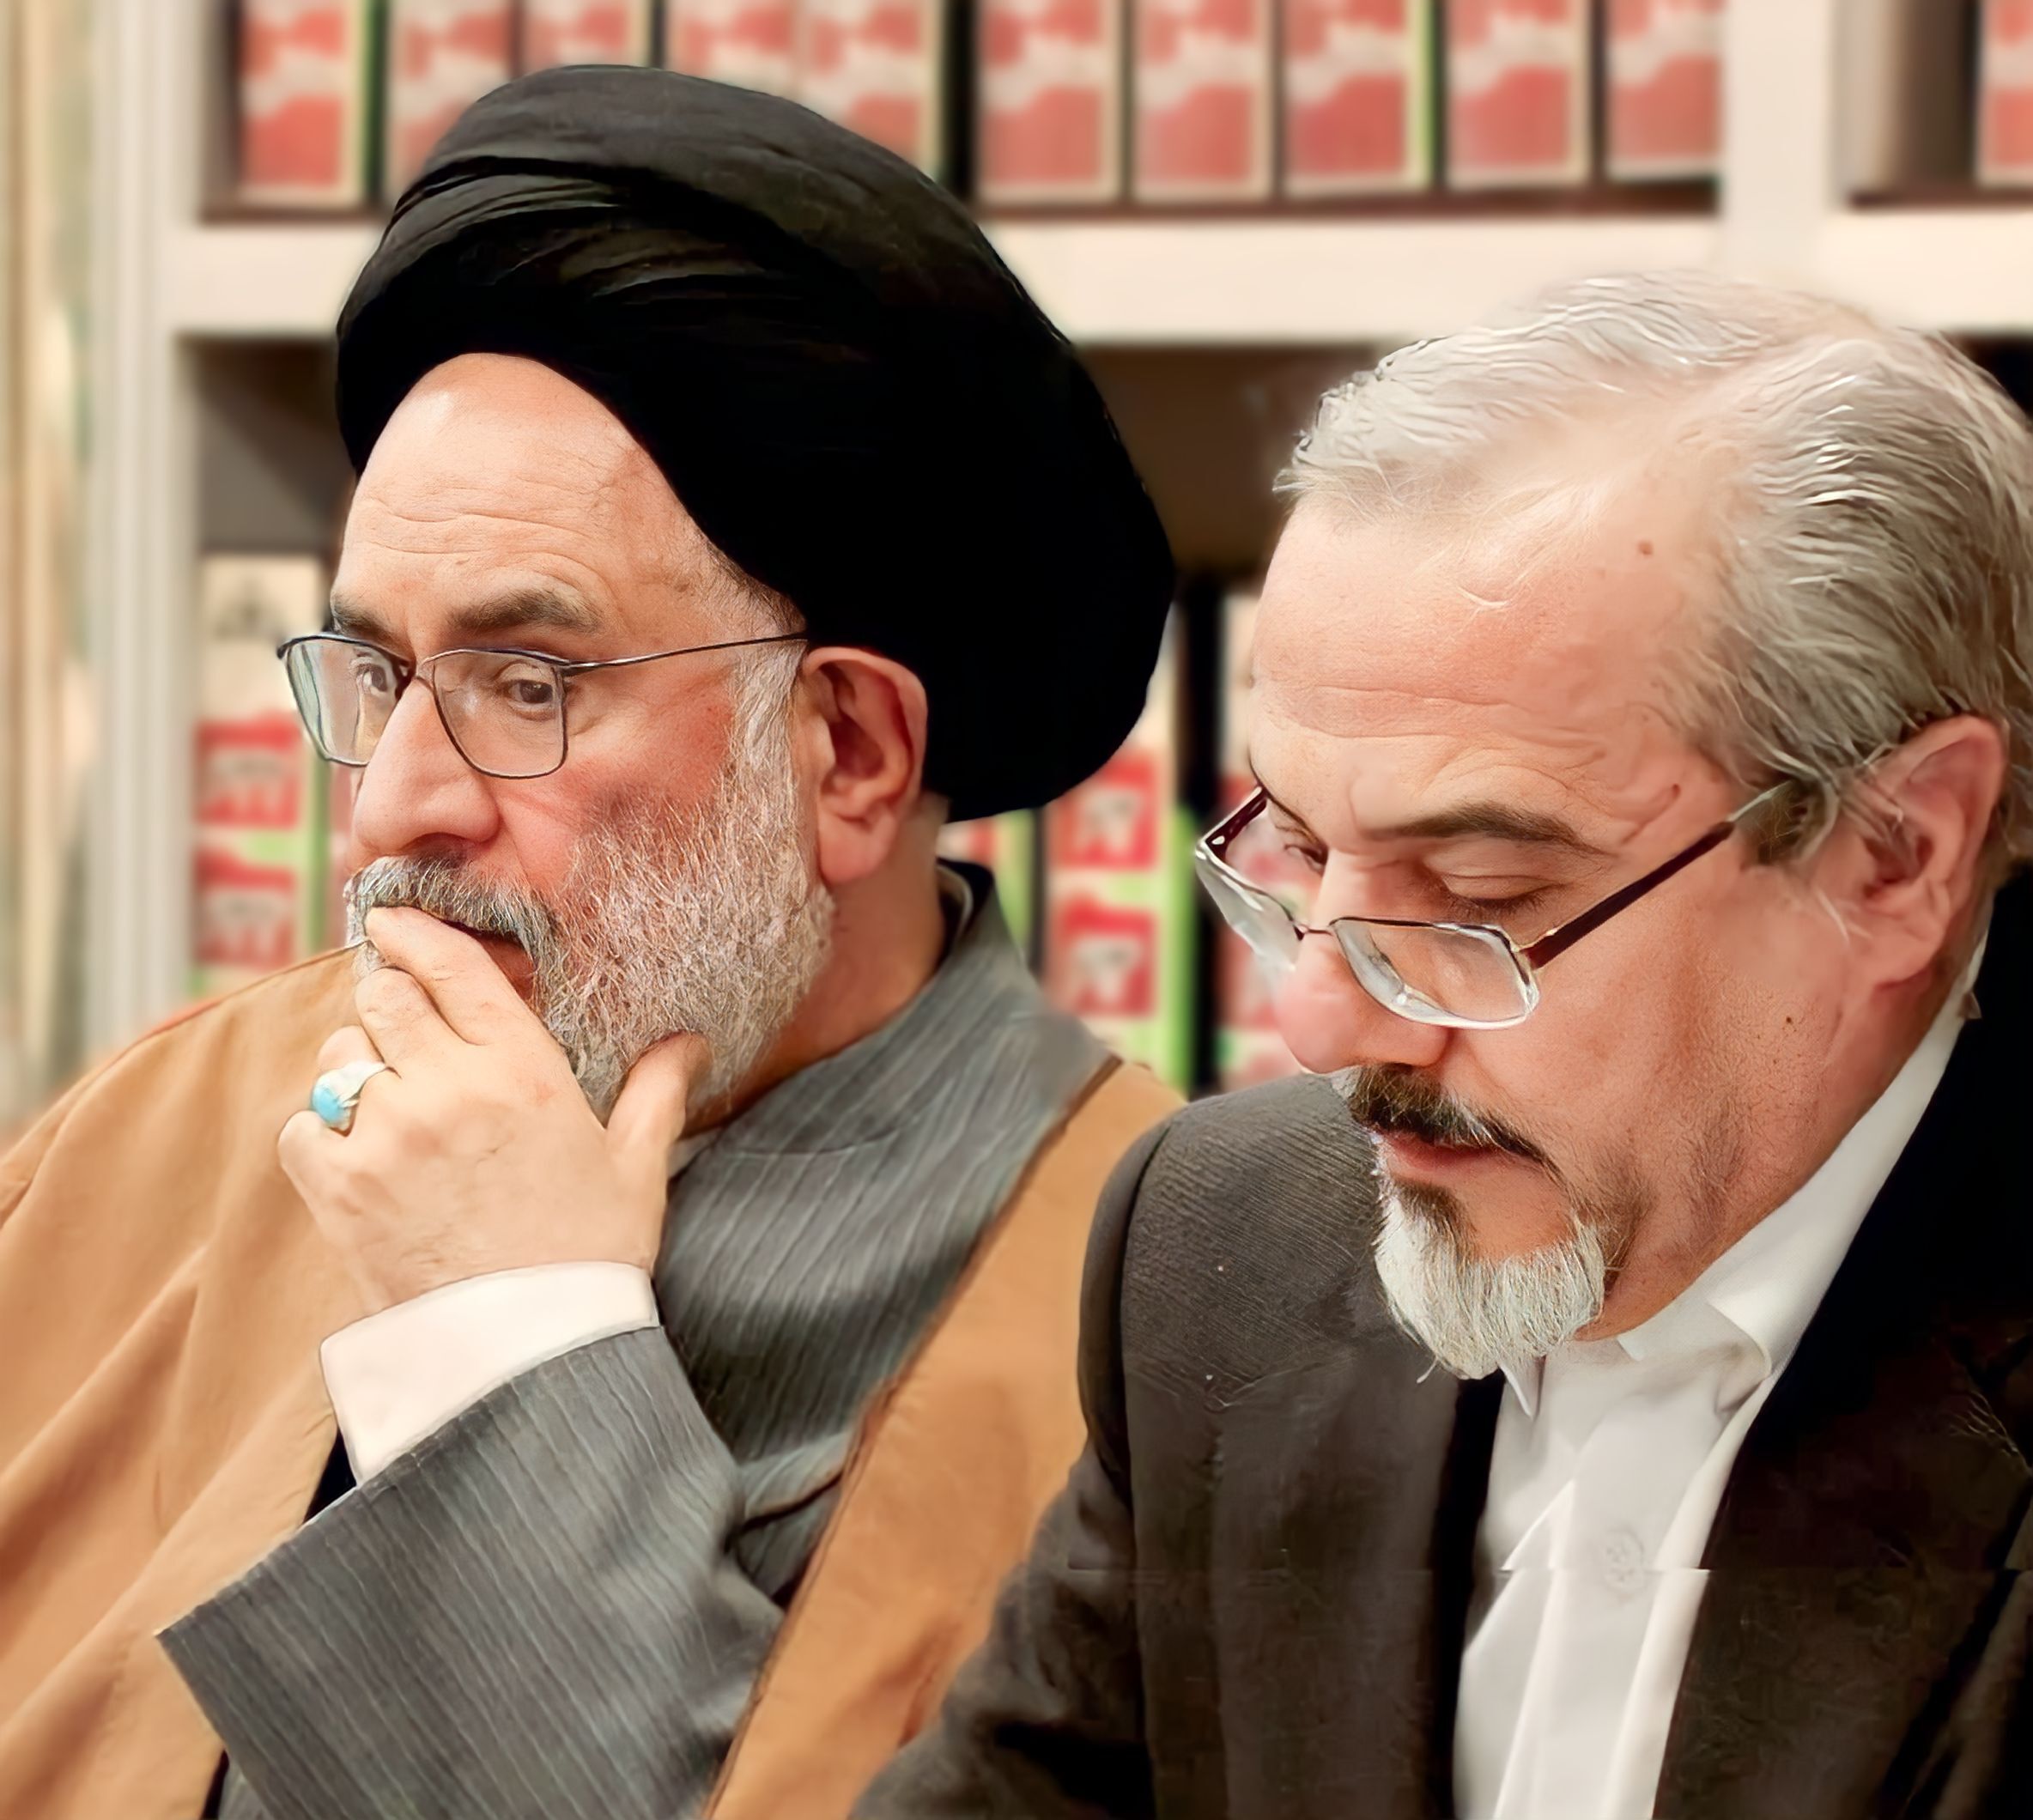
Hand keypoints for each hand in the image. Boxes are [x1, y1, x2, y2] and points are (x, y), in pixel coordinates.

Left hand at [279, 907, 707, 1314]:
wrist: (528, 1357)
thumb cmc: (590, 1258)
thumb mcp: (637, 1167)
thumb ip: (657, 1091)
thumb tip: (692, 1040)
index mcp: (524, 1073)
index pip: (456, 970)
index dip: (415, 934)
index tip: (392, 920)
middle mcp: (450, 1089)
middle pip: (384, 998)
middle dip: (388, 999)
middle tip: (399, 1020)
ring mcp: (387, 1137)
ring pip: (339, 1056)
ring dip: (356, 1067)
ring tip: (387, 1102)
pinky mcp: (340, 1189)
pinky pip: (303, 1125)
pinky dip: (321, 1132)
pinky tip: (358, 1155)